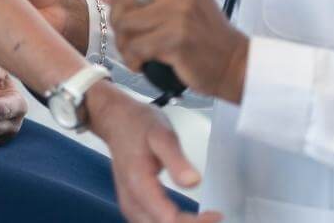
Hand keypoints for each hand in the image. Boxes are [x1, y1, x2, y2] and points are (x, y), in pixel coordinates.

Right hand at [87, 83, 221, 222]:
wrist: (116, 120)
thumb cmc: (139, 124)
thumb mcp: (161, 134)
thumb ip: (176, 160)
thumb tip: (194, 182)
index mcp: (138, 185)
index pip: (169, 220)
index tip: (217, 214)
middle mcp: (131, 203)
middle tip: (216, 216)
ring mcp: (131, 207)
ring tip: (207, 218)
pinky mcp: (135, 207)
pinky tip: (190, 219)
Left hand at [99, 0, 248, 103]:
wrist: (234, 63)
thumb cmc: (205, 35)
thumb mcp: (178, 3)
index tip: (120, 6)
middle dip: (119, 20)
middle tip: (129, 35)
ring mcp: (180, 12)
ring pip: (125, 23)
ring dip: (125, 43)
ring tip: (138, 51)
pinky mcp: (176, 38)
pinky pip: (135, 47)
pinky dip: (134, 59)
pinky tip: (144, 62)